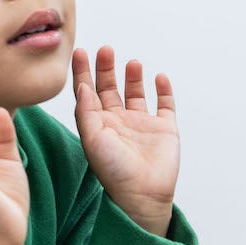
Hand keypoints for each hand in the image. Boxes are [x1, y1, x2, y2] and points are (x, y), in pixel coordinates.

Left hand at [71, 46, 179, 221]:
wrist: (141, 195)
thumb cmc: (112, 172)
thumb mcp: (92, 139)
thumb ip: (86, 111)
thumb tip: (82, 85)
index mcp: (97, 124)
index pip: (87, 92)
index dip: (83, 71)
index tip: (80, 51)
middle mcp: (118, 122)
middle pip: (110, 88)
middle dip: (106, 68)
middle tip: (106, 49)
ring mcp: (142, 125)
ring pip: (136, 93)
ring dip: (133, 76)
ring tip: (132, 62)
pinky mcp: (164, 129)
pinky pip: (165, 105)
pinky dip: (164, 90)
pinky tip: (159, 77)